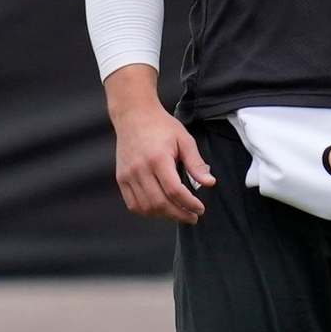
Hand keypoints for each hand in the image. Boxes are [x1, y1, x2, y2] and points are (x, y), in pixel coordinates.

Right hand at [105, 65, 215, 222]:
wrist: (134, 115)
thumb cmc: (161, 126)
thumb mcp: (184, 140)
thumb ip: (196, 163)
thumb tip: (209, 183)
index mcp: (158, 158)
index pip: (175, 190)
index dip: (189, 204)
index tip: (200, 209)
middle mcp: (140, 169)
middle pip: (159, 203)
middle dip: (179, 214)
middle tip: (192, 216)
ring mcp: (128, 175)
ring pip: (146, 207)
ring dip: (164, 215)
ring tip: (178, 213)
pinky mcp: (121, 178)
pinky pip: (133, 204)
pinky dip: (148, 211)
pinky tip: (161, 209)